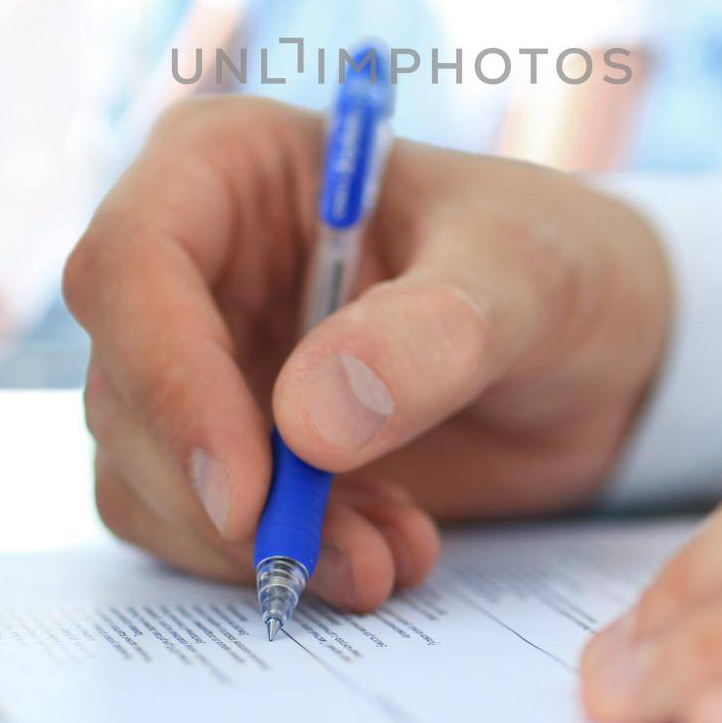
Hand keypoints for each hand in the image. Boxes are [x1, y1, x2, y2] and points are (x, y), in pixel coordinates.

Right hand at [64, 96, 671, 613]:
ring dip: (257, 541)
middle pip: (123, 384)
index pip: (131, 259)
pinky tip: (381, 549)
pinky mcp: (226, 441)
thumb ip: (432, 334)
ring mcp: (200, 354)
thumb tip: (306, 423)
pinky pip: (193, 525)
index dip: (166, 377)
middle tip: (346, 558)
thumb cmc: (556, 263)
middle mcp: (192, 257)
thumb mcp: (523, 276)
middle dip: (222, 493)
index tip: (246, 490)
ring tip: (387, 555)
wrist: (598, 352)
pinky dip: (278, 558)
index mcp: (232, 163)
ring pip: (144, 471)